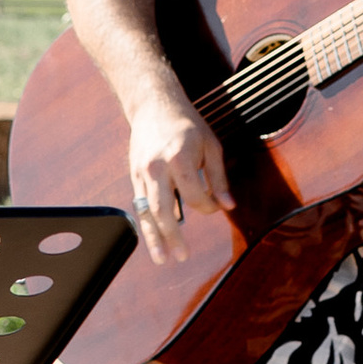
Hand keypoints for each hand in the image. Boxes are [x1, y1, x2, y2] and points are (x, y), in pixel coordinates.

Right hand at [126, 90, 227, 261]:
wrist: (154, 105)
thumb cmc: (187, 125)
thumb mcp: (211, 146)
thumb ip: (219, 178)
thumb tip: (228, 205)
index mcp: (179, 159)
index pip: (194, 196)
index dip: (208, 206)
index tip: (215, 206)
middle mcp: (157, 169)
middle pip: (163, 211)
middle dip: (173, 237)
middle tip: (182, 256)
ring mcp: (142, 173)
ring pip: (147, 212)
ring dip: (154, 237)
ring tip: (162, 258)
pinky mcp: (134, 175)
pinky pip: (140, 205)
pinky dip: (146, 223)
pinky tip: (153, 238)